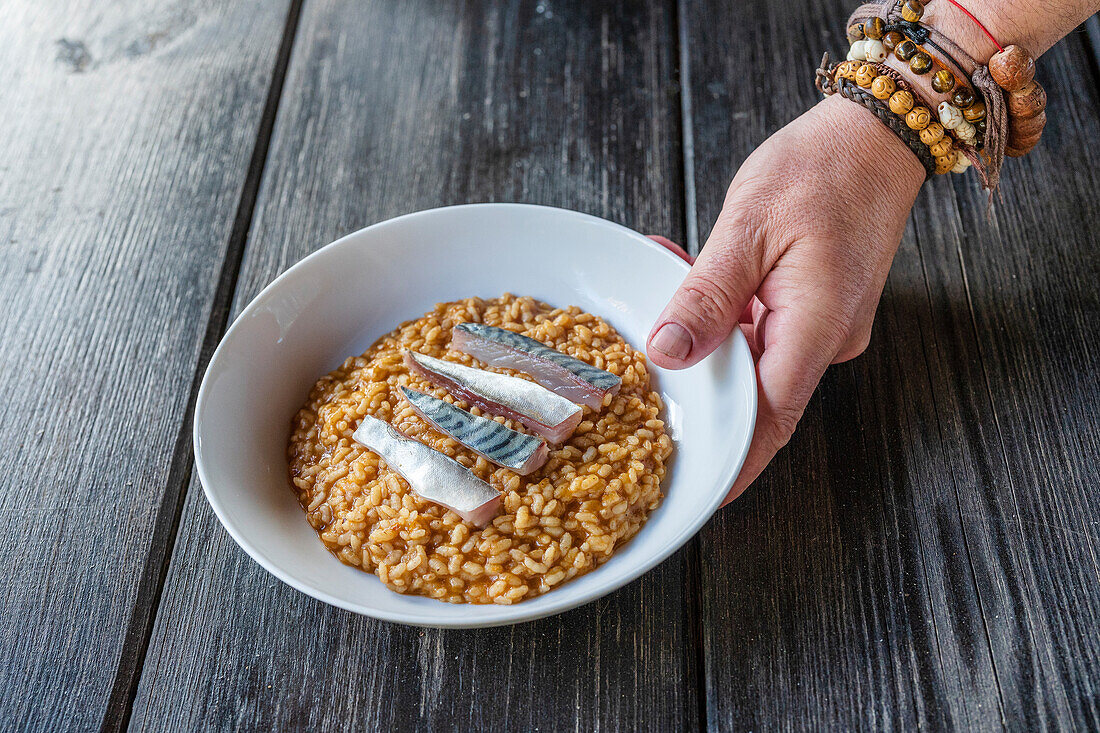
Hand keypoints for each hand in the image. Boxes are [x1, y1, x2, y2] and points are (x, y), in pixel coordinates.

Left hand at [647, 94, 924, 504]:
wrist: (875, 134)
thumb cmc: (819, 169)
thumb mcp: (746, 228)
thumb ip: (705, 297)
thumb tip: (668, 354)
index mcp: (815, 327)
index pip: (768, 420)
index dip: (733, 462)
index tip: (696, 491)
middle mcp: (825, 339)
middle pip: (755, 396)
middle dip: (698, 393)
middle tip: (642, 390)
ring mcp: (822, 326)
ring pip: (751, 360)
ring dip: (703, 344)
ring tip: (658, 305)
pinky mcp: (814, 308)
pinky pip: (761, 330)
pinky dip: (722, 317)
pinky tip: (686, 279)